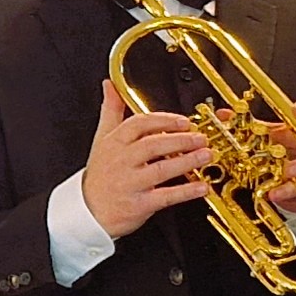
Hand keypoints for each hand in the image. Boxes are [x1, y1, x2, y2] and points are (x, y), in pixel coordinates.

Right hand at [80, 80, 210, 237]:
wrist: (88, 209)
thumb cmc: (100, 174)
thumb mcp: (102, 139)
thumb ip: (111, 111)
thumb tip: (109, 86)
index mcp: (115, 142)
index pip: (139, 124)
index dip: (164, 121)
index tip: (184, 120)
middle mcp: (122, 161)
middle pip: (153, 145)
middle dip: (180, 139)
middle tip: (201, 137)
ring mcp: (130, 183)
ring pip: (161, 169)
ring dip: (187, 161)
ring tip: (206, 155)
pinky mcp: (139, 204)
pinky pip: (165, 196)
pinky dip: (186, 192)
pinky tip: (202, 187)